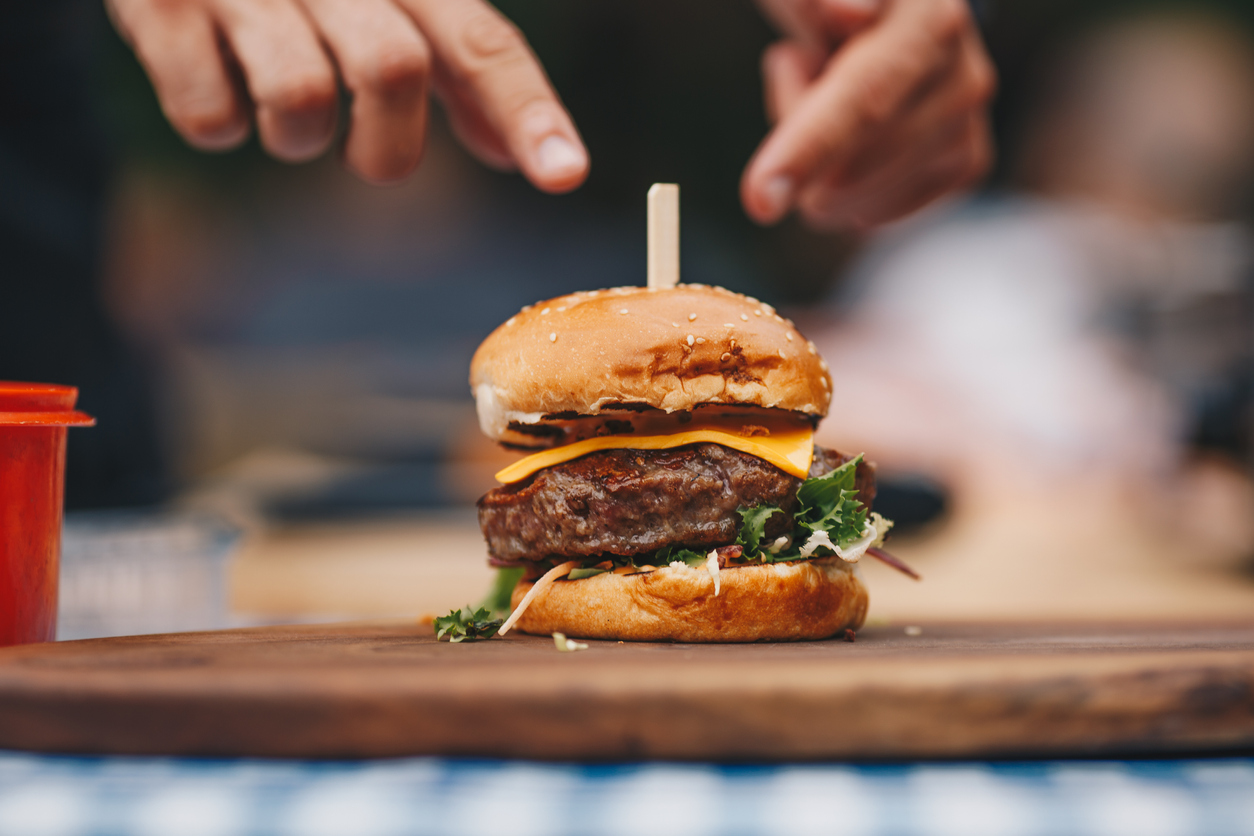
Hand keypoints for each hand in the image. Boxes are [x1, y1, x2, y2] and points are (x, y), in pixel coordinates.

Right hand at [105, 0, 588, 189]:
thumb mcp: (386, 2)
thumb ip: (453, 69)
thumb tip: (518, 156)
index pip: (481, 43)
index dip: (528, 110)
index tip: (566, 177)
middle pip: (394, 70)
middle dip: (387, 146)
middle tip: (368, 157)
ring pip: (301, 96)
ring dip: (297, 138)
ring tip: (283, 117)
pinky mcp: (160, 3)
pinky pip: (211, 111)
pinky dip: (219, 124)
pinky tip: (216, 90)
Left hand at [742, 0, 995, 229]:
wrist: (889, 10)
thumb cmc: (826, 2)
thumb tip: (853, 11)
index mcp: (927, 21)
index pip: (862, 100)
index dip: (808, 150)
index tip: (759, 200)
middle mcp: (962, 76)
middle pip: (846, 173)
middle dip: (793, 143)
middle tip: (800, 70)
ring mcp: (966, 126)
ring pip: (851, 201)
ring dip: (816, 163)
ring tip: (832, 95)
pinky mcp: (962, 167)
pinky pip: (867, 214)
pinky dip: (842, 185)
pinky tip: (856, 132)